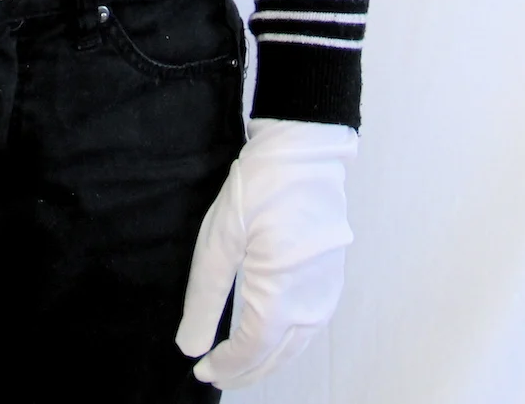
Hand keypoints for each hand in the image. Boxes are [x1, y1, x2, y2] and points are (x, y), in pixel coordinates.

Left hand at [176, 116, 355, 388]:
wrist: (305, 152)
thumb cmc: (260, 189)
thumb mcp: (219, 240)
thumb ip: (205, 298)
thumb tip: (190, 346)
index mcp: (280, 297)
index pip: (251, 351)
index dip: (226, 367)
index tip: (202, 371)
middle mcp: (311, 304)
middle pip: (276, 355)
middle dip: (245, 370)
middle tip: (216, 373)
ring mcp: (327, 292)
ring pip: (297, 345)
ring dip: (269, 359)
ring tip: (240, 362)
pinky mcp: (333, 277)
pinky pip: (311, 326)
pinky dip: (289, 341)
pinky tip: (274, 335)